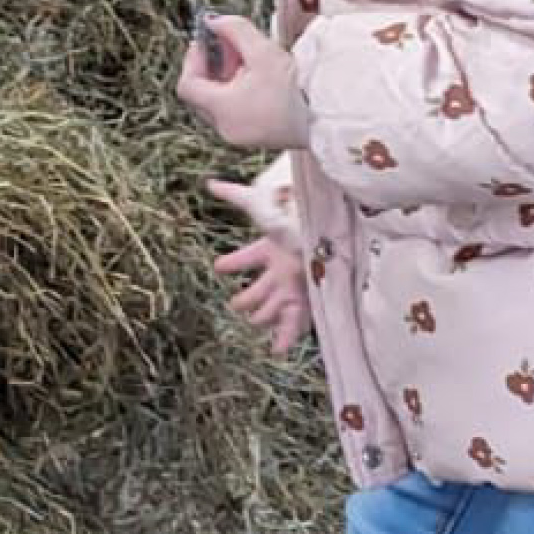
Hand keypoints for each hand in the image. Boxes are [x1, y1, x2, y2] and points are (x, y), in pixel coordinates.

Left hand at [176, 15, 310, 150]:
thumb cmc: (299, 87)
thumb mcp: (263, 50)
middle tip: (227, 46)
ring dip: (228, 79)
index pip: (187, 85)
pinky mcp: (260, 137)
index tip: (205, 42)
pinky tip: (261, 77)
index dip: (193, 60)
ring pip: (220, 104)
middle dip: (212, 67)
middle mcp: (228, 128)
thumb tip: (215, 20)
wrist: (332, 116)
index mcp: (223, 110)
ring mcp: (243, 136)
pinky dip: (241, 94)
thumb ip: (234, 30)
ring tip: (250, 59)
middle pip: (202, 94)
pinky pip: (238, 113)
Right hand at [206, 201, 312, 354]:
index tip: (218, 267)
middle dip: (248, 298)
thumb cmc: (291, 220)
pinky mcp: (305, 301)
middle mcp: (281, 270)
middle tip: (236, 305)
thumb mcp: (259, 204)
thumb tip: (211, 183)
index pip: (247, 257)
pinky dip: (284, 337)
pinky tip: (276, 350)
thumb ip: (234, 195)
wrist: (322, 235)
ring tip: (254, 323)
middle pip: (260, 288)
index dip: (232, 263)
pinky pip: (292, 323)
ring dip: (262, 316)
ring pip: (272, 307)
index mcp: (271, 248)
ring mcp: (293, 287)